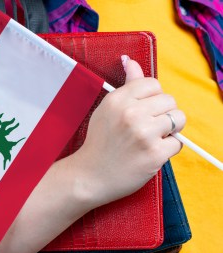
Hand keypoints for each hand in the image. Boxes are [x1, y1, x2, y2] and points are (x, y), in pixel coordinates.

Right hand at [72, 56, 185, 206]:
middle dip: (163, 115)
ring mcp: (144, 134)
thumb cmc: (99, 143)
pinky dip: (167, 149)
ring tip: (150, 139)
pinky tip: (150, 153)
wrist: (90, 176)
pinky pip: (177, 143)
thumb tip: (130, 60)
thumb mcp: (106, 110)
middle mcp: (131, 114)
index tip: (143, 111)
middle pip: (170, 101)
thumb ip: (125, 85)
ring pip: (178, 120)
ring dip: (169, 131)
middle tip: (146, 129)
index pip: (153, 84)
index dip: (152, 98)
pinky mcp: (154, 153)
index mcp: (117, 100)